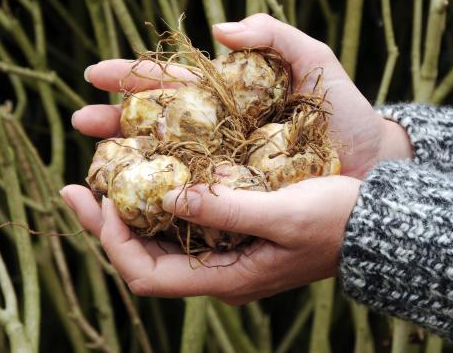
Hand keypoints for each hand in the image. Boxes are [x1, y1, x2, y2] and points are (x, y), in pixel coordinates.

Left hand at [60, 176, 360, 303]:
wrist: (374, 225)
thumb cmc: (337, 221)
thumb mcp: (283, 213)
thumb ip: (227, 209)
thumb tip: (169, 194)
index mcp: (227, 278)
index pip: (148, 276)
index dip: (114, 242)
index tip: (99, 200)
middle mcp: (219, 272)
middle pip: (145, 258)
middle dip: (108, 225)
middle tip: (78, 185)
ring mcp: (227, 255)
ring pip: (161, 241)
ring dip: (131, 212)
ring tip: (106, 175)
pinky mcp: (237, 234)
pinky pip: (184, 224)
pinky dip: (161, 201)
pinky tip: (154, 174)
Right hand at [71, 13, 412, 177]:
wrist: (375, 164)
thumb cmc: (347, 113)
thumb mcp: (315, 63)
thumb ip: (274, 36)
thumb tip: (219, 29)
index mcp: (229, 97)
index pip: (171, 83)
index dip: (133, 76)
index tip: (95, 74)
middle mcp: (220, 132)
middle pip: (156, 124)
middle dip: (115, 122)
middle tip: (81, 123)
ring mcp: (227, 167)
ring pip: (167, 165)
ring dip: (127, 164)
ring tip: (94, 168)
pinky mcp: (239, 199)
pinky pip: (194, 200)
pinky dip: (163, 201)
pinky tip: (137, 205)